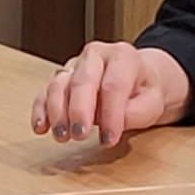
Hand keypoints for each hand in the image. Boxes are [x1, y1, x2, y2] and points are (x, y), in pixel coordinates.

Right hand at [31, 41, 191, 146]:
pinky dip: (41, 110)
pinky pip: (45, 92)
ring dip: (57, 113)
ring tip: (62, 136)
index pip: (113, 86)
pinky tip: (40, 127)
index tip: (109, 138)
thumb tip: (114, 123)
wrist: (139, 78)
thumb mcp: (154, 102)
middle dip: (79, 110)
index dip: (110, 114)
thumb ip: (137, 112)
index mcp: (122, 56)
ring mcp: (75, 66)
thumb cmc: (144, 90)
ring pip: (59, 85)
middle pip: (82, 81)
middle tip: (80, 135)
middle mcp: (96, 56)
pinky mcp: (62, 78)